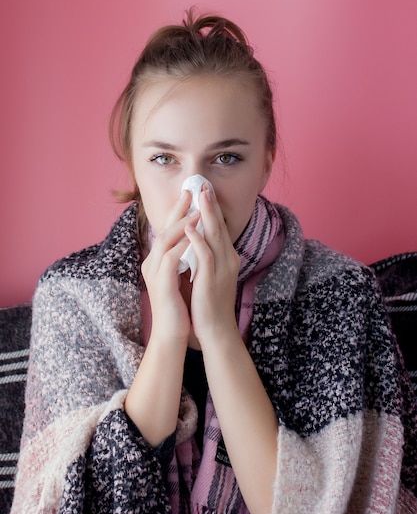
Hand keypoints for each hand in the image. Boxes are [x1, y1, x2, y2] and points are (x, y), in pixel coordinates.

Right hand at [141, 190, 198, 344]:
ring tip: (196, 211)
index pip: (167, 229)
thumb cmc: (179, 306)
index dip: (178, 211)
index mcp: (157, 260)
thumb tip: (194, 240)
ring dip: (182, 224)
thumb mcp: (180, 276)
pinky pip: (170, 259)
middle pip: (163, 228)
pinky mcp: (161, 283)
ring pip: (165, 240)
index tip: (192, 195)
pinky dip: (182, 246)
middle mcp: (152, 262)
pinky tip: (194, 238)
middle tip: (191, 191)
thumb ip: (184, 258)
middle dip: (178, 209)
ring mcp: (154, 272)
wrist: (172, 333)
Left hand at [184, 185, 240, 343]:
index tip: (203, 191)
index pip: (219, 228)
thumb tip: (193, 241)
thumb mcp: (208, 275)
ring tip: (199, 196)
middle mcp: (228, 259)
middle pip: (219, 226)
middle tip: (203, 184)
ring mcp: (222, 268)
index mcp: (227, 258)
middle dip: (211, 204)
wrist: (215, 329)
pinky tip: (190, 227)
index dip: (212, 209)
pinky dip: (198, 239)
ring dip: (207, 214)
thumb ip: (203, 257)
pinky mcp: (212, 279)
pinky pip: (206, 255)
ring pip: (215, 235)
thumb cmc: (209, 304)